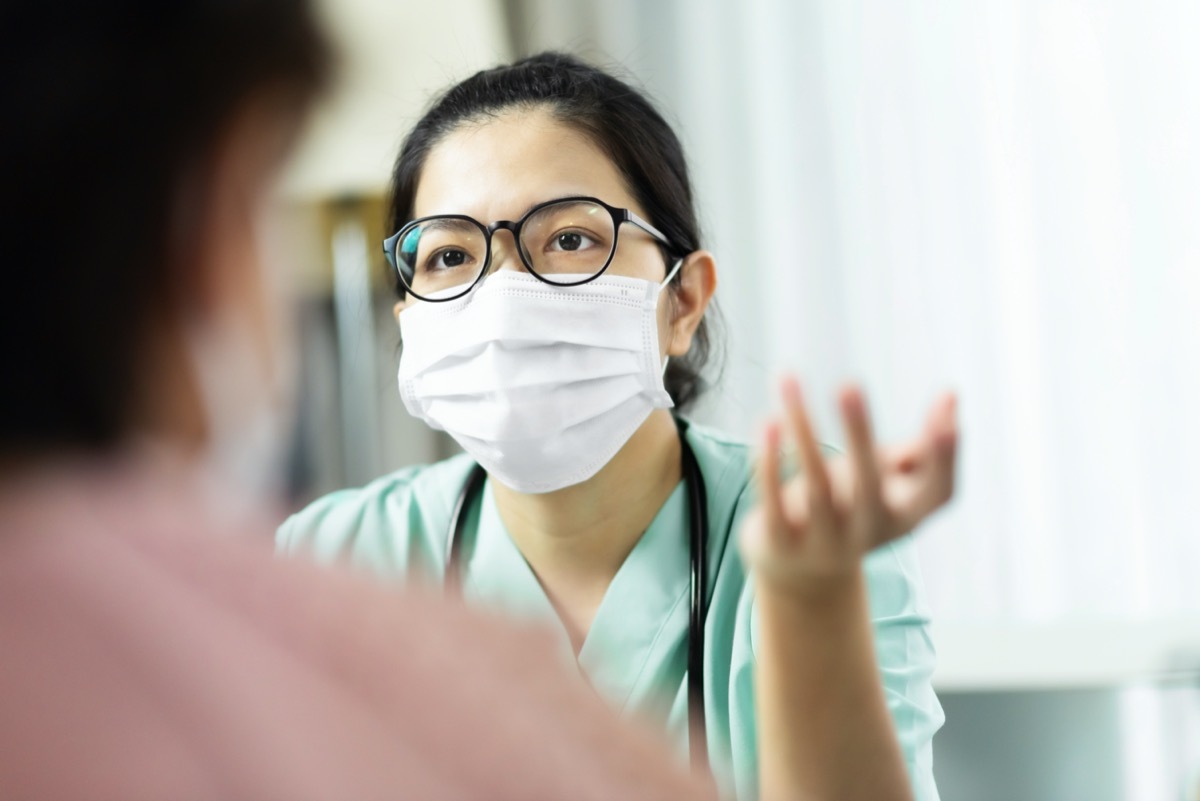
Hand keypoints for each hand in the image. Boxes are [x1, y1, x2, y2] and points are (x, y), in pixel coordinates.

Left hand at [739, 376, 957, 596]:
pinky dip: (769, 462)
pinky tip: (768, 422)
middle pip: (869, 484)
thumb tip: (951, 395)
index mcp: (904, 516)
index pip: (939, 491)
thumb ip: (920, 449)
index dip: (945, 452)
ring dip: (802, 429)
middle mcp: (867, 532)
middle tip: (849, 383)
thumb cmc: (852, 509)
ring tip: (790, 379)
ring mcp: (823, 542)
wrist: (800, 576)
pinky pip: (773, 501)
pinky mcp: (780, 543)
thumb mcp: (889, 484)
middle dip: (859, 433)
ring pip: (814, 483)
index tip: (946, 400)